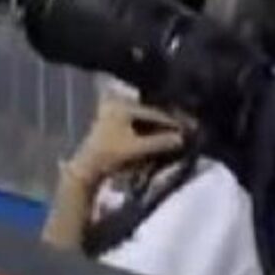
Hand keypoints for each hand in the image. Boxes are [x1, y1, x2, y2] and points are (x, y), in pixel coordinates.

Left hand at [65, 91, 188, 187]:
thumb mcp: (137, 149)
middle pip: (149, 114)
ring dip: (157, 129)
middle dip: (165, 125)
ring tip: (174, 136)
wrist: (87, 170)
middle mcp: (118, 103)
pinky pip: (136, 124)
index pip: (153, 112)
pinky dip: (148, 132)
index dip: (171, 122)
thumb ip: (160, 142)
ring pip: (144, 120)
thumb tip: (182, 139)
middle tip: (183, 131)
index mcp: (122, 105)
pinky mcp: (113, 122)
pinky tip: (159, 139)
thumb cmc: (109, 156)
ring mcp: (114, 112)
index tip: (187, 129)